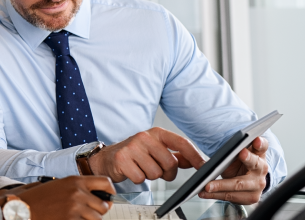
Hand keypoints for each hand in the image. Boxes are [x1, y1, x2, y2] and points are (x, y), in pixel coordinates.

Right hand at [0, 176, 114, 219]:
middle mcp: (78, 193)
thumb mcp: (60, 185)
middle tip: (89, 211)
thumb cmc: (40, 197)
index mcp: (75, 181)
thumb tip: (102, 199)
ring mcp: (75, 208)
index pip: (105, 182)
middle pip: (104, 205)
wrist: (23, 208)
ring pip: (97, 219)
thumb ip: (80, 188)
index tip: (108, 196)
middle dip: (99, 210)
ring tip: (78, 216)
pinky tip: (71, 219)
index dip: (110, 191)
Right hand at [88, 127, 205, 183]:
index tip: (204, 166)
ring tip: (142, 168)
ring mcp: (132, 147)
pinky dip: (138, 179)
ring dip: (151, 176)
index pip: (181, 142)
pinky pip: (141, 178)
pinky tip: (133, 171)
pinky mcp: (122, 159)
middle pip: (170, 163)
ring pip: (156, 173)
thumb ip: (176, 155)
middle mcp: (144, 137)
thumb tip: (196, 160)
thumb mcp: (156, 150)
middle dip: (167, 172)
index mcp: (156, 133)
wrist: (108, 158)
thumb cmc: (135, 154)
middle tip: (158, 170)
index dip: (195, 156)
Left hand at [198, 136, 268, 203]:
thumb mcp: (235, 154)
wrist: (246, 181)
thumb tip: (208, 152)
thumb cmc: (239, 164)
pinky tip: (205, 193)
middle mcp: (261, 169)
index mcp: (258, 154)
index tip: (256, 139)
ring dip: (220, 186)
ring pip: (239, 184)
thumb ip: (228, 149)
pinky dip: (216, 195)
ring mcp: (258, 185)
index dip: (260, 143)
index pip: (261, 146)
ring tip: (207, 185)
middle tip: (240, 153)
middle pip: (254, 165)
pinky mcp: (251, 197)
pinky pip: (231, 196)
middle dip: (247, 159)